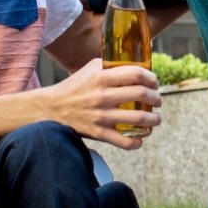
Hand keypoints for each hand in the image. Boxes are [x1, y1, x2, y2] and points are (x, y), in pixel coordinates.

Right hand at [48, 58, 162, 149]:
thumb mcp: (90, 68)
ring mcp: (101, 116)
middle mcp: (102, 96)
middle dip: (156, 98)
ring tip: (156, 119)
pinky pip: (124, 141)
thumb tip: (137, 65)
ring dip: (154, 120)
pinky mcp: (98, 133)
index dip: (151, 78)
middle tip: (158, 100)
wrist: (50, 109)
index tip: (154, 83)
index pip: (136, 74)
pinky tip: (141, 138)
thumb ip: (111, 65)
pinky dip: (137, 142)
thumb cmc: (74, 86)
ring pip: (138, 119)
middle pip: (141, 95)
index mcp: (101, 77)